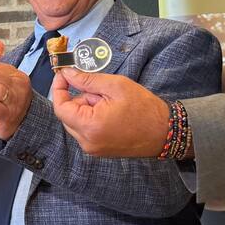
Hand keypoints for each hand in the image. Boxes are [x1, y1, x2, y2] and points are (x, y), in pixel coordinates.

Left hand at [50, 67, 169, 157]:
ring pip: (77, 122)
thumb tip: (66, 74)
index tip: (64, 75)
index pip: (60, 107)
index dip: (59, 88)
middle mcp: (87, 142)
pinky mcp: (99, 150)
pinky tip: (110, 112)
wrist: (165, 132)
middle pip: (67, 115)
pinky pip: (86, 130)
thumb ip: (86, 80)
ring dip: (86, 108)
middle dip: (78, 98)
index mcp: (89, 126)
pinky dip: (92, 118)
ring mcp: (93, 149)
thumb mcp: (114, 86)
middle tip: (99, 90)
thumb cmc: (143, 107)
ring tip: (109, 102)